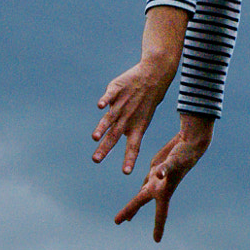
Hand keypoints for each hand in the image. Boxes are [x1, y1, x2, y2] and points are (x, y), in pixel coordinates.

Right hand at [92, 58, 172, 174]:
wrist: (154, 76)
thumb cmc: (146, 102)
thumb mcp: (141, 120)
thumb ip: (127, 132)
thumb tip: (112, 142)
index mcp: (136, 127)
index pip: (133, 147)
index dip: (129, 159)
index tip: (126, 172)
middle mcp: (127, 118)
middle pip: (114, 136)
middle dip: (105, 149)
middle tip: (96, 160)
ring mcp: (121, 104)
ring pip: (110, 118)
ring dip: (102, 128)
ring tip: (95, 137)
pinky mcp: (116, 89)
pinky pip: (109, 96)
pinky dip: (105, 101)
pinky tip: (100, 106)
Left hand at [114, 117, 212, 240]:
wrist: (190, 145)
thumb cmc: (184, 154)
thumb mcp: (174, 162)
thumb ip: (166, 169)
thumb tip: (159, 174)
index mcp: (163, 190)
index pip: (159, 213)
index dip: (158, 227)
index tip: (156, 241)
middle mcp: (158, 187)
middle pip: (139, 201)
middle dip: (129, 212)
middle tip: (117, 222)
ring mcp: (156, 179)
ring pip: (142, 195)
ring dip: (134, 205)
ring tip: (128, 218)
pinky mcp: (155, 170)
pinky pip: (147, 180)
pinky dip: (143, 187)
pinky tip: (141, 192)